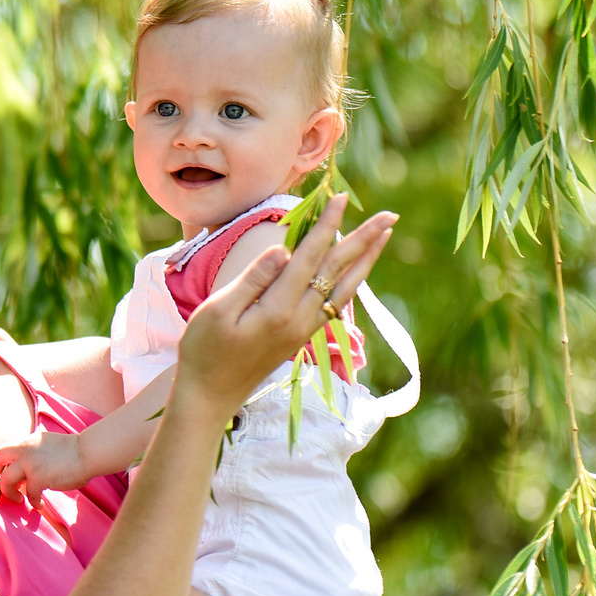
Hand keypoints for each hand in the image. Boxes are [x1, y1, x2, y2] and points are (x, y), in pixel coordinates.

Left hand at [0, 430, 89, 504]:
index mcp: (26, 442)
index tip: (2, 474)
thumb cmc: (71, 452)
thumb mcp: (45, 445)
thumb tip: (22, 472)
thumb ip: (31, 454)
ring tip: (19, 499)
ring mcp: (30, 464)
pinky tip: (39, 504)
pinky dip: (33, 501)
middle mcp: (24, 450)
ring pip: (6, 480)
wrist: (87, 452)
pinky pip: (28, 494)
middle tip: (4, 487)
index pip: (2, 450)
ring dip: (10, 493)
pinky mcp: (38, 478)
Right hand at [174, 196, 395, 414]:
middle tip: (391, 214)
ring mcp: (303, 330)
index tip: (342, 198)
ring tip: (385, 236)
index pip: (309, 258)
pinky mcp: (300, 337)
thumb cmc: (204, 351)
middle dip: (364, 239)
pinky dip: (352, 281)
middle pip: (338, 271)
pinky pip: (335, 302)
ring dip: (366, 260)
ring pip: (344, 288)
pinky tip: (357, 272)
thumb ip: (253, 279)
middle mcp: (299, 319)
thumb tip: (283, 249)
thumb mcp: (217, 311)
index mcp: (278, 309)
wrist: (209, 397)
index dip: (327, 226)